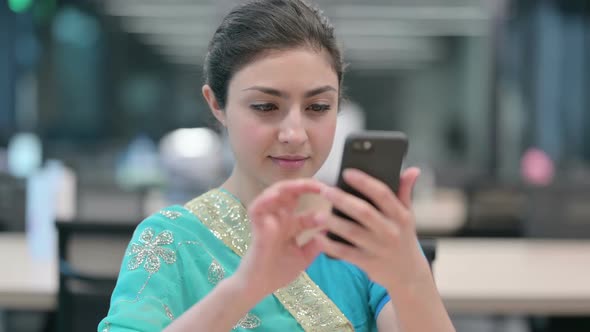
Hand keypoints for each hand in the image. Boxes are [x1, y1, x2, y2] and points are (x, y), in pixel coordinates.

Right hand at [234, 179, 324, 297]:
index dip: (320, 211)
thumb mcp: (303, 258)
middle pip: (291, 194)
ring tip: (303, 185)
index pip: (307, 210)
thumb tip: (329, 230)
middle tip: (322, 186)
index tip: (337, 199)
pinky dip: (264, 200)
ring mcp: (268, 221)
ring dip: (287, 187)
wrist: (259, 287)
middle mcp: (280, 219)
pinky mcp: (256, 226)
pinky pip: (257, 208)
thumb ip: (315, 245)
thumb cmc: (278, 272)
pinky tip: (275, 196)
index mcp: (291, 226)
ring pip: (274, 194)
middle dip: (305, 186)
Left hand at [316, 168, 430, 288]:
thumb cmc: (403, 238)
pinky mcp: (368, 262)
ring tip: (317, 214)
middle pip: (364, 212)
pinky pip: (346, 253)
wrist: (408, 274)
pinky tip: (318, 237)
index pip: (383, 194)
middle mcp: (390, 231)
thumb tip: (413, 170)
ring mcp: (379, 248)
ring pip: (352, 232)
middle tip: (325, 190)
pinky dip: (331, 245)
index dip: (365, 182)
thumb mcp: (408, 215)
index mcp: (401, 216)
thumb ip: (406, 191)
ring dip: (333, 223)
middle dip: (343, 200)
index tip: (347, 172)